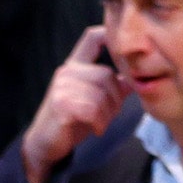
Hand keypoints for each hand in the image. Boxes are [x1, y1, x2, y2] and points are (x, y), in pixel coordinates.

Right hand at [22, 25, 129, 182]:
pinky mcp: (60, 103)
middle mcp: (67, 71)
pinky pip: (92, 108)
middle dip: (116, 99)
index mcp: (75, 66)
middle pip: (107, 75)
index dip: (112, 37)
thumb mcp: (94, 99)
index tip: (124, 58)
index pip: (93, 37)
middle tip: (109, 115)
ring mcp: (61, 86)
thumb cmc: (72, 121)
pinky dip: (99, 122)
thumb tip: (137, 78)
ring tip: (101, 123)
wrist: (45, 144)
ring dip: (107, 114)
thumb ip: (114, 86)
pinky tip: (96, 128)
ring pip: (101, 94)